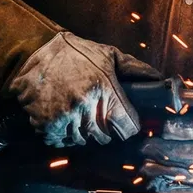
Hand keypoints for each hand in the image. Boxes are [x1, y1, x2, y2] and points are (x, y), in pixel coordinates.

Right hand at [5, 32, 160, 146]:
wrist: (32, 51)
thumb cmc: (74, 52)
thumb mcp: (108, 54)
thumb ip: (135, 69)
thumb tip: (159, 80)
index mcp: (104, 88)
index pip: (127, 127)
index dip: (127, 126)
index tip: (123, 123)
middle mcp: (85, 105)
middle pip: (104, 137)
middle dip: (103, 129)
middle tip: (96, 114)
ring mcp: (64, 116)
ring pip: (83, 140)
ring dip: (82, 132)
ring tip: (77, 113)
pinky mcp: (46, 124)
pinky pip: (61, 141)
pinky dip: (62, 134)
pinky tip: (61, 118)